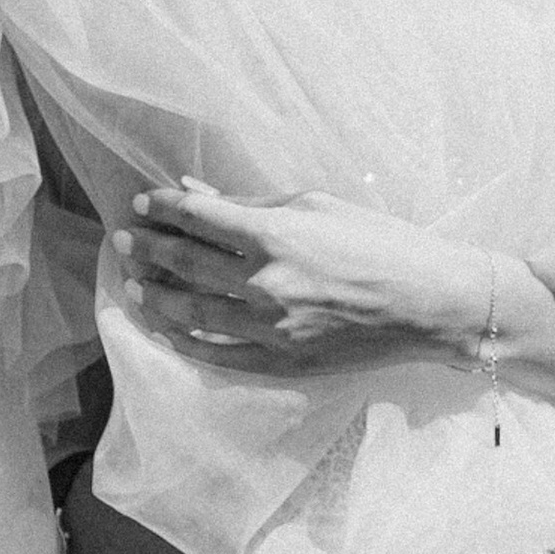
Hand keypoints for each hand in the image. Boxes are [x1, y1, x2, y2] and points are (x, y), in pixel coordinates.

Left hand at [114, 179, 494, 370]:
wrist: (430, 302)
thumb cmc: (382, 242)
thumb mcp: (318, 206)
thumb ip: (252, 204)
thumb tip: (198, 193)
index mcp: (274, 235)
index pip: (198, 218)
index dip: (163, 209)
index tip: (143, 204)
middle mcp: (264, 283)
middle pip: (186, 263)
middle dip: (148, 248)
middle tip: (124, 239)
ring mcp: (271, 327)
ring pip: (192, 311)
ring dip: (157, 295)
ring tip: (135, 283)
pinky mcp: (283, 360)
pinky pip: (219, 353)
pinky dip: (186, 341)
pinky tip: (166, 329)